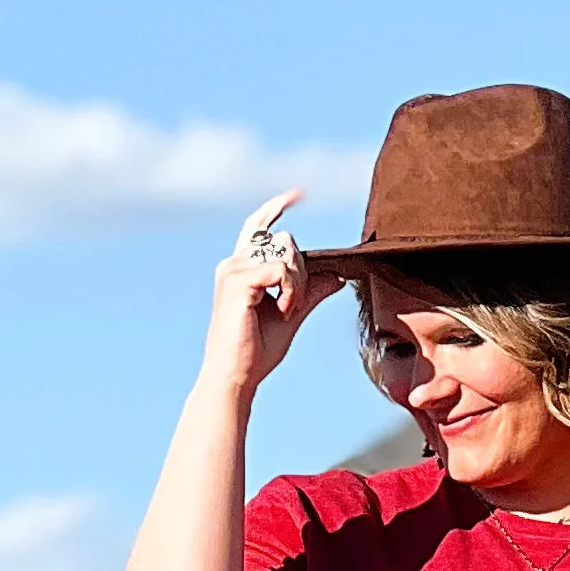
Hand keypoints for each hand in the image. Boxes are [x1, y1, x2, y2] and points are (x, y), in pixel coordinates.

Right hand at [201, 188, 342, 404]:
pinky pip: (282, 270)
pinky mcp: (238, 281)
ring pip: (286, 254)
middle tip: (294, 305)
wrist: (236, 376)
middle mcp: (233, 263)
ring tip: (287, 311)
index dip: (277, 206)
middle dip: (302, 273)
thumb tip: (336, 277)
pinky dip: (292, 291)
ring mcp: (233, 270)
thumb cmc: (255, 351)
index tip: (299, 193)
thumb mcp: (292, 315)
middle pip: (286, 242)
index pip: (258, 226)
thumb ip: (310, 293)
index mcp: (240, 268)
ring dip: (298, 285)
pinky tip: (283, 311)